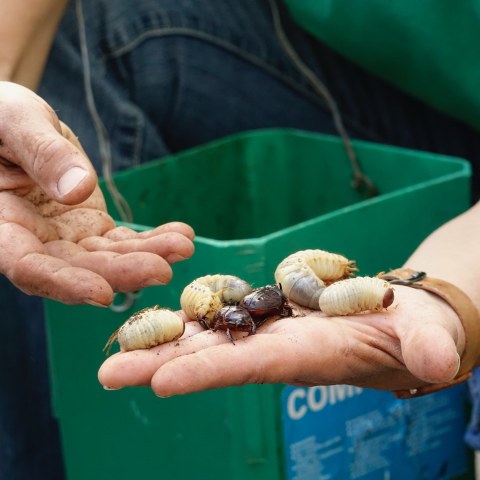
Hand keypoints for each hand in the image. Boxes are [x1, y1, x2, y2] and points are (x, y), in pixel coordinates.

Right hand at [0, 81, 194, 304]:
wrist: (14, 121)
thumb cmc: (0, 116)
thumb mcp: (14, 120)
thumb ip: (41, 153)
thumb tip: (77, 190)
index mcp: (1, 222)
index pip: (27, 265)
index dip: (63, 283)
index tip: (101, 293)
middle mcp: (33, 239)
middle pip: (77, 269)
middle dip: (120, 273)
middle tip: (163, 271)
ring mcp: (64, 236)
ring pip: (106, 258)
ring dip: (145, 257)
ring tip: (183, 247)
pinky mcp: (89, 226)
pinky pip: (122, 240)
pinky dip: (151, 240)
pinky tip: (180, 236)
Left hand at [98, 285, 464, 395]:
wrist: (400, 321)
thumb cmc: (416, 331)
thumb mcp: (427, 336)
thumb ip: (429, 347)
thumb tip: (441, 361)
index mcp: (308, 356)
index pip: (251, 367)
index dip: (207, 373)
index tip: (159, 383)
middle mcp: (277, 349)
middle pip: (212, 357)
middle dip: (161, 365)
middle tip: (107, 375)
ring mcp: (269, 331)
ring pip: (208, 335)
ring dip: (162, 340)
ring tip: (115, 346)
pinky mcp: (268, 314)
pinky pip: (222, 312)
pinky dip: (189, 313)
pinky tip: (156, 312)